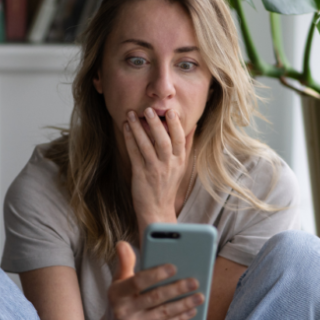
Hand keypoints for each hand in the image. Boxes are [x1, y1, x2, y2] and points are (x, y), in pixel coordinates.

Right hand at [101, 241, 202, 319]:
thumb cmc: (120, 302)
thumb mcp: (118, 282)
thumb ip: (124, 263)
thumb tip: (122, 243)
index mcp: (116, 293)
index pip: (137, 281)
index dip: (156, 274)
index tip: (174, 267)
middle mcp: (123, 310)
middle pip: (155, 297)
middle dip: (177, 289)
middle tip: (194, 281)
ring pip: (163, 312)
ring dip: (184, 304)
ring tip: (200, 296)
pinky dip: (180, 318)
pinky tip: (192, 310)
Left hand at [123, 108, 192, 233]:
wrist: (157, 210)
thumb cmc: (168, 186)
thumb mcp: (181, 166)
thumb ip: (186, 146)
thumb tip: (193, 126)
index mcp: (180, 162)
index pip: (180, 140)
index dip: (175, 125)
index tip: (171, 111)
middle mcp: (169, 165)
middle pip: (164, 141)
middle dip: (156, 124)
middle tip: (149, 109)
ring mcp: (154, 170)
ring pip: (147, 145)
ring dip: (138, 128)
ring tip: (132, 114)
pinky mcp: (140, 174)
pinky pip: (134, 154)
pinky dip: (130, 139)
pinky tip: (126, 128)